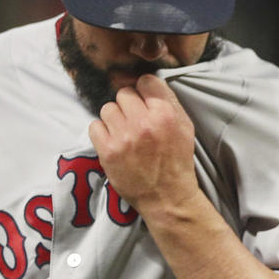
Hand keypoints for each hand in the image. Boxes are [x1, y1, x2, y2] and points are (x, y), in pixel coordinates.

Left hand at [88, 74, 198, 216]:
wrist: (167, 197)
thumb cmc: (176, 161)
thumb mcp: (184, 127)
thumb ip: (168, 102)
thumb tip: (145, 82)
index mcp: (166, 113)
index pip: (145, 81)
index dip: (143, 91)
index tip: (143, 103)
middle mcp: (144, 122)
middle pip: (124, 94)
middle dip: (128, 106)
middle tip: (134, 122)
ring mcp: (124, 137)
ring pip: (107, 108)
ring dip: (114, 119)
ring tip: (123, 133)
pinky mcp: (108, 151)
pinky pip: (94, 126)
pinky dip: (101, 133)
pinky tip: (113, 142)